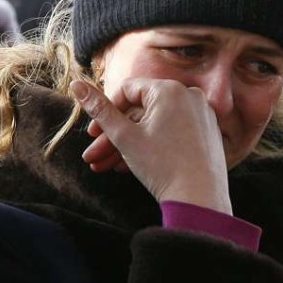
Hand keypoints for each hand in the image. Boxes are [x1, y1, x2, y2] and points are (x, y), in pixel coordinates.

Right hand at [70, 78, 231, 213]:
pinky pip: (173, 133)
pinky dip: (152, 146)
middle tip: (93, 156)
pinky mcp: (207, 132)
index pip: (127, 90)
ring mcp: (202, 114)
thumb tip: (75, 84)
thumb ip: (99, 109)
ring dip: (128, 145)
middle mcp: (190, 96)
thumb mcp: (124, 136)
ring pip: (155, 125)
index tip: (92, 134)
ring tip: (105, 167)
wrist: (199, 198)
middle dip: (113, 136)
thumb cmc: (162, 165)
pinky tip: (129, 167)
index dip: (105, 111)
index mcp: (170, 89)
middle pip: (141, 112)